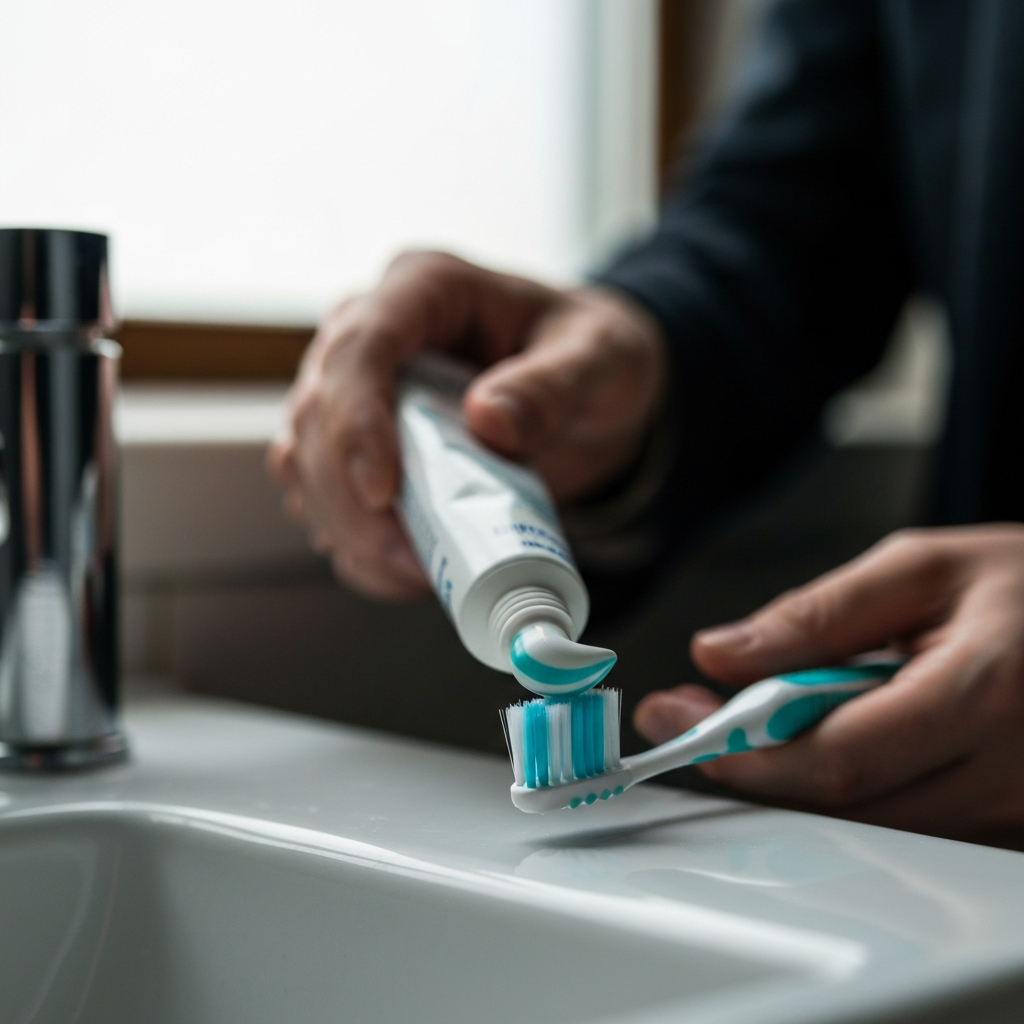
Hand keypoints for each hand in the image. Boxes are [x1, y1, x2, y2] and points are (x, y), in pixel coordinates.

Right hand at [268, 251, 666, 599]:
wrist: (591, 394)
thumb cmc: (594, 357)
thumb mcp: (603, 360)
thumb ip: (555, 386)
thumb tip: (490, 421)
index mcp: (427, 288)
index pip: (363, 344)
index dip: (357, 420)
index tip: (382, 492)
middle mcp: (372, 330)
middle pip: (317, 412)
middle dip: (348, 497)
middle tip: (411, 559)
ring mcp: (356, 389)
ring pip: (304, 461)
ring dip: (347, 529)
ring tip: (419, 572)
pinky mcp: (356, 444)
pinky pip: (325, 498)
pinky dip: (356, 546)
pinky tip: (405, 570)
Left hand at [634, 525, 1023, 837]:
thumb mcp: (921, 568)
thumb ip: (817, 615)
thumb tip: (723, 655)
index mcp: (985, 693)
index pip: (842, 758)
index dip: (749, 751)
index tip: (681, 720)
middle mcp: (1007, 773)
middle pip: (845, 803)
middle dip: (752, 763)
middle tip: (694, 714)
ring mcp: (1012, 811)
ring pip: (868, 822)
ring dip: (792, 775)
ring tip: (755, 714)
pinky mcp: (1007, 825)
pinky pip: (904, 822)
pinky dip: (845, 785)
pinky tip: (821, 735)